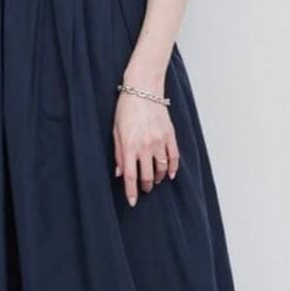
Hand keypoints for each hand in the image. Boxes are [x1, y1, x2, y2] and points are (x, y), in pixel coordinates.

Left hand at [113, 83, 179, 206]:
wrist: (143, 89)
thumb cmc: (126, 109)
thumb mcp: (115, 131)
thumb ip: (118, 153)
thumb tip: (119, 173)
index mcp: (129, 146)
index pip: (130, 176)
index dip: (131, 192)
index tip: (132, 202)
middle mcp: (145, 146)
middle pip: (148, 176)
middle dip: (146, 186)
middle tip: (145, 189)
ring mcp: (159, 141)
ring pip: (162, 169)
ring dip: (159, 178)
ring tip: (155, 180)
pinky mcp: (170, 135)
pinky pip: (174, 157)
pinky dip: (173, 168)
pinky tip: (170, 174)